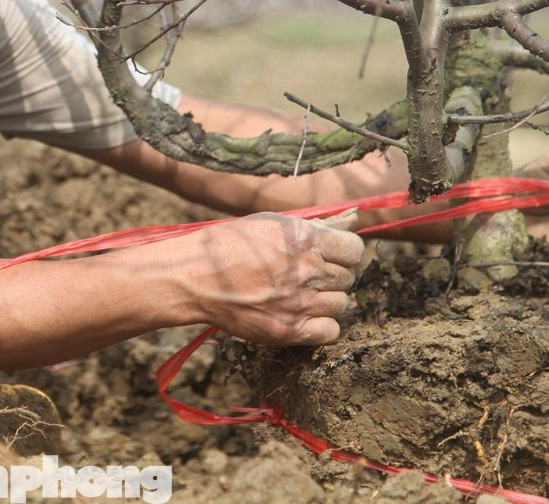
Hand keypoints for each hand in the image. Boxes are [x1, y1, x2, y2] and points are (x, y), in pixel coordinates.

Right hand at [185, 210, 364, 345]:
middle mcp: (306, 270)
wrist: (194, 278)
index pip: (354, 249)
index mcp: (304, 239)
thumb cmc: (229, 244)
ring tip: (302, 294)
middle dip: (332, 275)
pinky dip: (323, 325)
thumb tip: (352, 218)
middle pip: (347, 277)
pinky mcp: (288, 330)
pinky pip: (331, 331)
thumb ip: (312, 225)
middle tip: (308, 275)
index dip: (344, 251)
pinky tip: (304, 315)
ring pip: (342, 303)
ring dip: (327, 299)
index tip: (332, 254)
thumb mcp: (270, 224)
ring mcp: (299, 302)